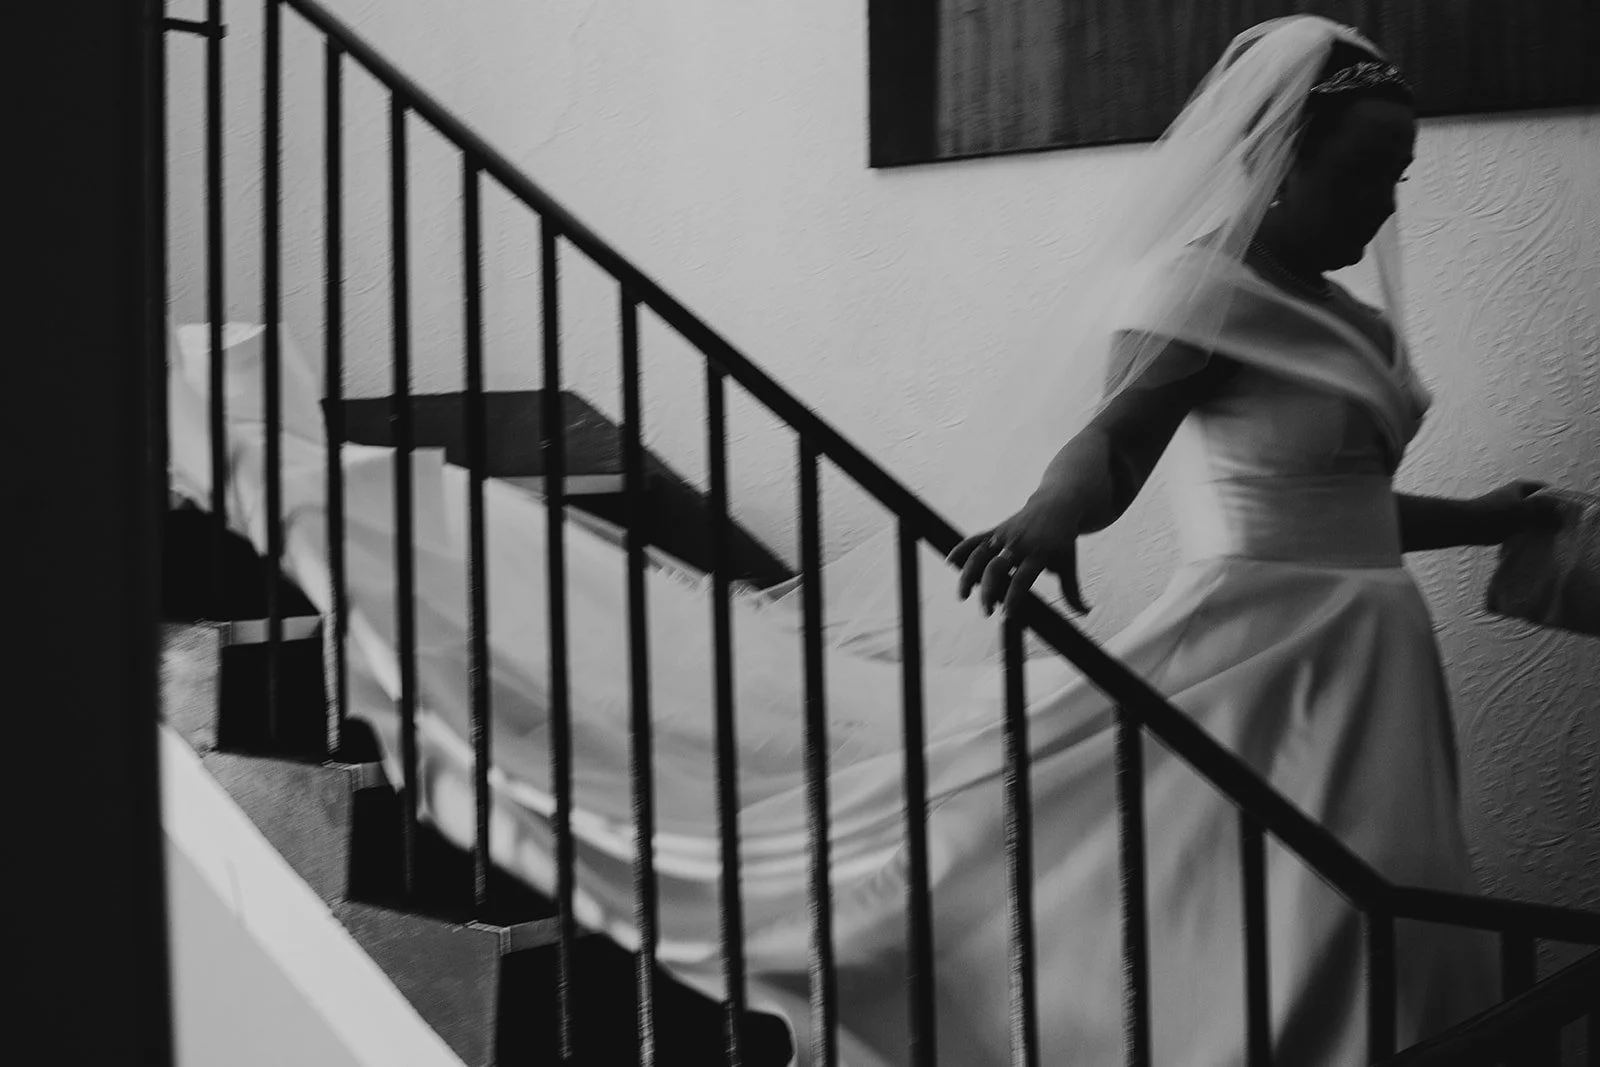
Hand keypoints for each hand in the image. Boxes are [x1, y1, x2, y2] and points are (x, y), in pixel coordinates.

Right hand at [947, 487, 1090, 617]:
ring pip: (980, 555)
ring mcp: (1004, 536)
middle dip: (988, 591)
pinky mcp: (995, 531)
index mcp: (1039, 553)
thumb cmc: (1062, 539)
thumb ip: (1072, 590)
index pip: (1023, 580)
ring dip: (968, 576)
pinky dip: (961, 549)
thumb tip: (1084, 612)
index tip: (1006, 615)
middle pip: (997, 568)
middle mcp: (1018, 544)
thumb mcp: (1068, 563)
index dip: (1013, 598)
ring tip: (962, 596)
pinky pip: (974, 540)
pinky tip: (950, 563)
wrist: (1056, 505)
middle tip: (986, 611)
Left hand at [1472, 480, 1562, 544]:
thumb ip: (1543, 509)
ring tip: (1550, 536)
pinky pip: (1523, 528)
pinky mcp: (1506, 524)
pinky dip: (1529, 533)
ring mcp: (1511, 511)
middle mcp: (1517, 497)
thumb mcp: (1524, 509)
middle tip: (1561, 527)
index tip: (1567, 513)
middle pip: (1540, 505)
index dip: (1557, 500)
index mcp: (1522, 487)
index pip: (1547, 490)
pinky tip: (1537, 542)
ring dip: (1539, 526)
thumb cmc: (1496, 512)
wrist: (1469, 525)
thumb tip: (1561, 509)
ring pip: (1532, 517)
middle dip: (1549, 515)